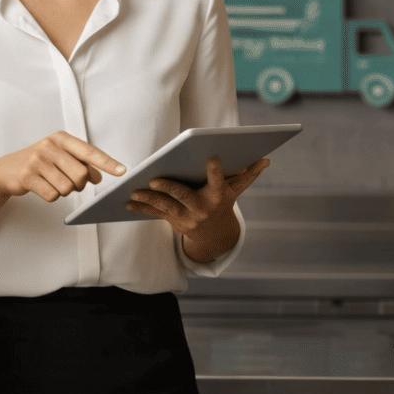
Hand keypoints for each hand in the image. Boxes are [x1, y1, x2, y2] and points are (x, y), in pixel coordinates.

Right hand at [0, 131, 124, 203]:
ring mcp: (37, 161)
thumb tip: (98, 177)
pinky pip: (52, 195)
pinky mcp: (27, 177)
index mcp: (61, 138)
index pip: (90, 151)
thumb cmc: (40, 162)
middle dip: (79, 184)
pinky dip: (51, 196)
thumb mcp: (60, 156)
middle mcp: (49, 146)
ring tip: (53, 183)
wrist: (6, 169)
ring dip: (64, 191)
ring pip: (66, 187)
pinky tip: (43, 187)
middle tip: (71, 183)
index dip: (107, 163)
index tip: (122, 171)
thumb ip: (80, 163)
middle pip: (80, 174)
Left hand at [126, 156, 269, 237]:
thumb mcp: (236, 190)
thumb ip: (249, 174)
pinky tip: (127, 204)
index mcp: (218, 197)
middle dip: (169, 189)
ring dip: (148, 201)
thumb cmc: (223, 203)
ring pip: (165, 207)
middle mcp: (202, 208)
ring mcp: (186, 217)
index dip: (216, 171)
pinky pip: (156, 214)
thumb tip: (266, 160)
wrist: (214, 235)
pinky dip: (141, 210)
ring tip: (134, 192)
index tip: (212, 158)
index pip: (218, 182)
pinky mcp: (173, 221)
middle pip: (184, 197)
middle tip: (154, 181)